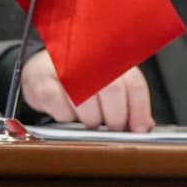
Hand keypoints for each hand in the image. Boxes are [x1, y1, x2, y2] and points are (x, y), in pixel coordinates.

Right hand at [19, 50, 153, 130]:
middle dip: (116, 117)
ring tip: (90, 119)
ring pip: (87, 103)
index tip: (139, 128)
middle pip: (113, 90)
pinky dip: (68, 118)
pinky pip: (62, 109)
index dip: (139, 110)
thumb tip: (144, 126)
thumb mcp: (108, 85)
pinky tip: (69, 112)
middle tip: (114, 127)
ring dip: (92, 119)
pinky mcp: (41, 81)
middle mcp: (88, 58)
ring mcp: (63, 68)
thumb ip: (129, 103)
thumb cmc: (80, 80)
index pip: (134, 84)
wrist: (42, 71)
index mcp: (111, 58)